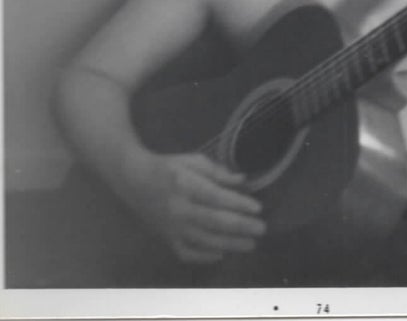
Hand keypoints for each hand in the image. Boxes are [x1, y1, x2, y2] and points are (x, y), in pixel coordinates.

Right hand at [131, 151, 265, 263]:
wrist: (133, 180)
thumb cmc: (167, 167)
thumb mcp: (192, 161)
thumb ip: (217, 172)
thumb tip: (242, 181)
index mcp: (185, 184)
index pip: (216, 197)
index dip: (238, 204)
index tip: (258, 208)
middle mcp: (179, 209)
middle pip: (214, 221)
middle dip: (241, 226)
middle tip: (261, 229)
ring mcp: (172, 227)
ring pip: (204, 240)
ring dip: (230, 244)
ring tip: (250, 244)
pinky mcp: (166, 239)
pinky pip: (187, 253)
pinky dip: (204, 256)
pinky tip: (221, 254)